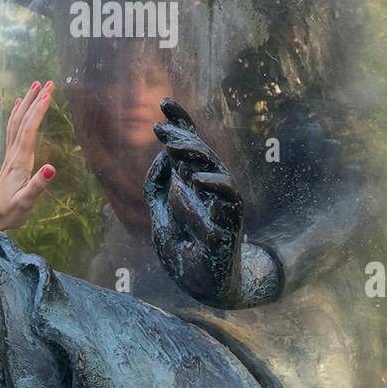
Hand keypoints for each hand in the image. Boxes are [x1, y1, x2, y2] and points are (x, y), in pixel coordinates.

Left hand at [0, 81, 55, 236]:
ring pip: (17, 121)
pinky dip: (17, 113)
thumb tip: (52, 168)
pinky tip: (19, 104)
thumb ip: (38, 185)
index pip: (29, 131)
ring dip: (26, 102)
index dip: (39, 111)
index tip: (49, 94)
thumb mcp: (26, 202)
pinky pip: (13, 129)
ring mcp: (11, 154)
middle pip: (23, 120)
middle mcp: (14, 153)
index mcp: (20, 162)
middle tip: (47, 82)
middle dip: (35, 100)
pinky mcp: (11, 157)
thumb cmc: (10, 211)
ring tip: (35, 85)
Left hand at [144, 98, 242, 306]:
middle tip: (159, 126)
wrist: (202, 285)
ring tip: (171, 143)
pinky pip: (227, 199)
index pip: (187, 148)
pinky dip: (215, 185)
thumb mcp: (159, 215)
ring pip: (213, 167)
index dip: (181, 123)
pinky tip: (197, 178)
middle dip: (181, 134)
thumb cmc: (183, 250)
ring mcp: (220, 204)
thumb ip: (156, 186)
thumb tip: (162, 155)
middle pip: (199, 152)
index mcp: (190, 184)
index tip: (165, 102)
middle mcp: (207, 189)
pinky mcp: (230, 222)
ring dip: (192, 152)